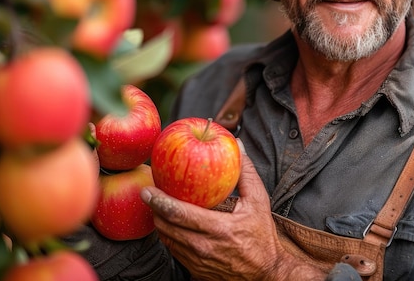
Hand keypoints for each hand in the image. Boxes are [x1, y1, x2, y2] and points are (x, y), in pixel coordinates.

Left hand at [141, 142, 325, 280]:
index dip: (160, 201)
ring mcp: (198, 262)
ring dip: (160, 222)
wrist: (266, 272)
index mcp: (219, 229)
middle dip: (154, 209)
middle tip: (146, 194)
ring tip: (157, 206)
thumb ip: (246, 172)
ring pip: (167, 240)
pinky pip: (174, 250)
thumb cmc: (262, 236)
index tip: (147, 190)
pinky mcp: (196, 270)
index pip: (179, 214)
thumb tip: (238, 145)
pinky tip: (171, 223)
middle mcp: (204, 248)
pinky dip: (169, 235)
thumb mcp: (259, 201)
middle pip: (167, 227)